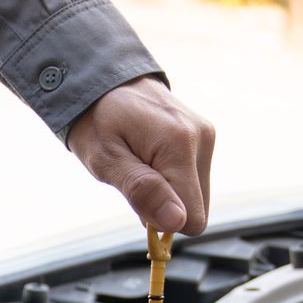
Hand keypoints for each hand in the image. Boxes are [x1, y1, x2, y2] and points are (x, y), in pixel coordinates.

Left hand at [68, 75, 215, 235]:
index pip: (192, 217)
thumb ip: (142, 191)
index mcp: (179, 144)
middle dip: (165, 206)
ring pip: (196, 195)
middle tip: (134, 181)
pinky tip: (150, 159)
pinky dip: (172, 179)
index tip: (137, 205)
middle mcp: (202, 139)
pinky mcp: (204, 136)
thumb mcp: (106, 160)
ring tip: (139, 165)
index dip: (163, 222)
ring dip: (167, 192)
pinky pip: (194, 178)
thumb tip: (177, 222)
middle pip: (197, 208)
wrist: (104, 80)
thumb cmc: (97, 121)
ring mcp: (206, 136)